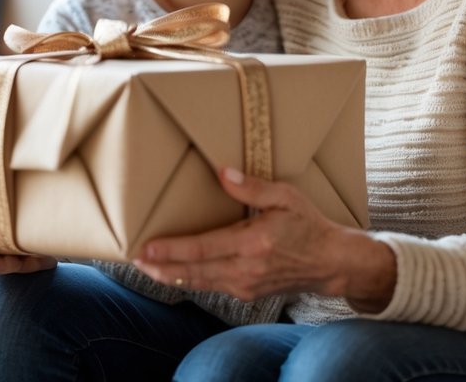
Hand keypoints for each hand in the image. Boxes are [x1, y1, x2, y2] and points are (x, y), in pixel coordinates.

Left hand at [132, 167, 394, 309]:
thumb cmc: (308, 225)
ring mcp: (245, 285)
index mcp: (253, 243)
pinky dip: (191, 280)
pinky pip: (212, 286)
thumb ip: (253, 187)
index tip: (146, 248)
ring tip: (146, 267)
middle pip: (193, 272)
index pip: (202, 249)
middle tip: (134, 259)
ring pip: (200, 283)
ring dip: (171, 275)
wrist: (331, 262)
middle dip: (161, 267)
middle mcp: (246, 269)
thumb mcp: (286, 198)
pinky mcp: (247, 293)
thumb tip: (223, 172)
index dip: (171, 250)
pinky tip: (176, 272)